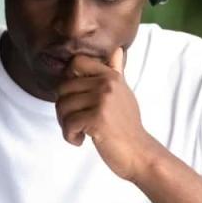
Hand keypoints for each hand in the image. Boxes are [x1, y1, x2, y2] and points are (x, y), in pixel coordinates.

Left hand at [54, 48, 163, 180]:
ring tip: (79, 132)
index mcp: (111, 76)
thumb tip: (116, 50)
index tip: (75, 97)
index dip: (68, 79)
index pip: (77, 62)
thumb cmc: (127, 125)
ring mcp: (103, 101)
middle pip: (63, 87)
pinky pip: (68, 124)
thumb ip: (116, 72)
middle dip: (62, 108)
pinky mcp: (98, 119)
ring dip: (65, 124)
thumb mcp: (124, 93)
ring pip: (62, 106)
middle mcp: (107, 84)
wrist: (139, 152)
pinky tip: (81, 140)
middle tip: (74, 122)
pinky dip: (70, 136)